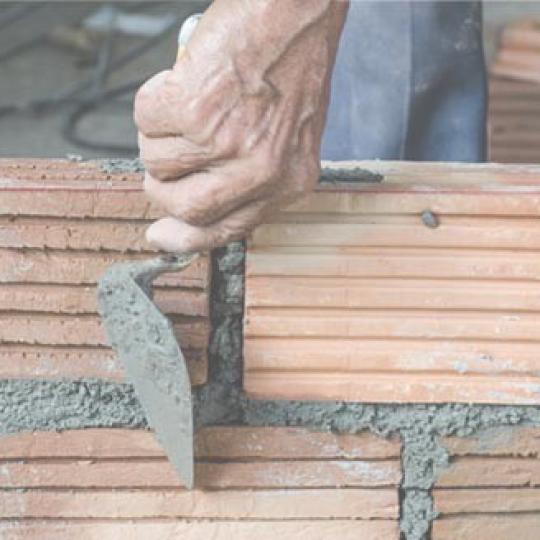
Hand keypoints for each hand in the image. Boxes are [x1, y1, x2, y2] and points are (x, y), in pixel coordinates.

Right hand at [135, 0, 347, 251]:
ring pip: (156, 161)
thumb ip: (249, 181)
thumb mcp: (287, 141)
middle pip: (184, 207)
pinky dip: (154, 100)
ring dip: (161, 134)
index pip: (227, 230)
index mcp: (287, 183)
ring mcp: (225, 142)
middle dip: (161, 187)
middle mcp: (260, 171)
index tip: (159, 236)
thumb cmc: (291, 70)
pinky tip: (184, 81)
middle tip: (167, 159)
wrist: (296, 12)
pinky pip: (145, 120)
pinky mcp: (195, 109)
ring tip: (191, 104)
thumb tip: (188, 209)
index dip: (186, 238)